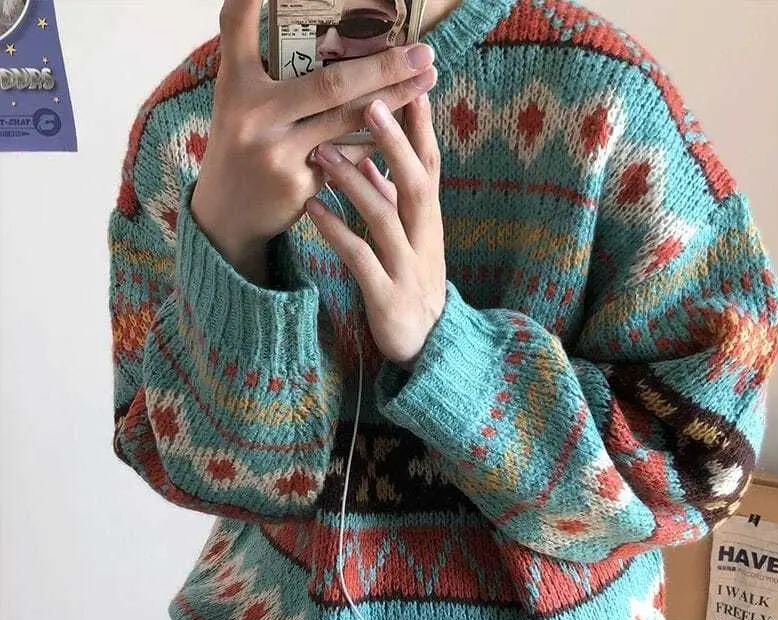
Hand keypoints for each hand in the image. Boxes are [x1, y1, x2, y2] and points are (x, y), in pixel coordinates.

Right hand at [189, 0, 436, 282]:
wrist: (227, 215)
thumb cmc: (240, 146)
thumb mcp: (237, 102)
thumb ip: (260, 65)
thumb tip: (302, 24)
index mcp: (236, 86)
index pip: (238, 27)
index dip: (250, 0)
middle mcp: (255, 117)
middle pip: (329, 83)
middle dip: (382, 65)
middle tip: (421, 50)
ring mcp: (279, 154)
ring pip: (348, 120)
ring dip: (394, 99)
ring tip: (425, 79)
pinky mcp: (300, 185)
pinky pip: (351, 155)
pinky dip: (378, 136)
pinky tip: (406, 120)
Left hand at [306, 92, 445, 370]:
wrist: (426, 343)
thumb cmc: (411, 281)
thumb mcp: (409, 238)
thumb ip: (394, 201)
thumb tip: (374, 160)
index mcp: (429, 221)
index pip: (430, 165)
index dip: (421, 127)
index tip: (408, 83)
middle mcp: (424, 238)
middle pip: (415, 182)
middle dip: (394, 143)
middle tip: (370, 103)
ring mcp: (407, 266)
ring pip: (384, 216)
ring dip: (355, 181)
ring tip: (323, 151)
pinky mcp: (386, 295)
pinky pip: (360, 257)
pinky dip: (337, 230)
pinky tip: (313, 207)